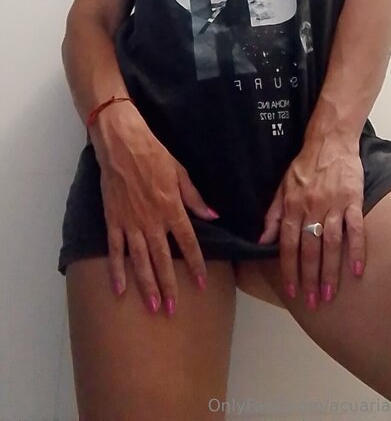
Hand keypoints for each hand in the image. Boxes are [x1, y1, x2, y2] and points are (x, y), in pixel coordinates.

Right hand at [89, 104, 219, 315]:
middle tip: (173, 310)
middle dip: (169, 285)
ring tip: (153, 306)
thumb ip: (195, 198)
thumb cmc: (154, 153)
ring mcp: (131, 223)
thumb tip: (214, 216)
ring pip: (140, 260)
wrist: (122, 144)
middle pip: (163, 259)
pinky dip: (116, 270)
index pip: (188, 242)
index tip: (201, 283)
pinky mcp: (113, 220)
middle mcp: (152, 220)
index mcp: (172, 208)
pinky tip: (119, 289)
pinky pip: (115, 250)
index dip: (196, 264)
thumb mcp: (180, 172)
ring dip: (146, 285)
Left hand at [257, 132, 365, 306]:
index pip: (288, 244)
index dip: (289, 269)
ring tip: (330, 294)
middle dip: (310, 278)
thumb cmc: (305, 166)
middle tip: (313, 301)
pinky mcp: (353, 200)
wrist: (330, 141)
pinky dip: (357, 250)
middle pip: (309, 249)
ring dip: (330, 271)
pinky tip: (357, 270)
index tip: (292, 291)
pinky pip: (355, 229)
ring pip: (330, 244)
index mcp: (292, 206)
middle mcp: (311, 208)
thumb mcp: (282, 187)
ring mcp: (333, 205)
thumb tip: (262, 240)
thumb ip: (273, 215)